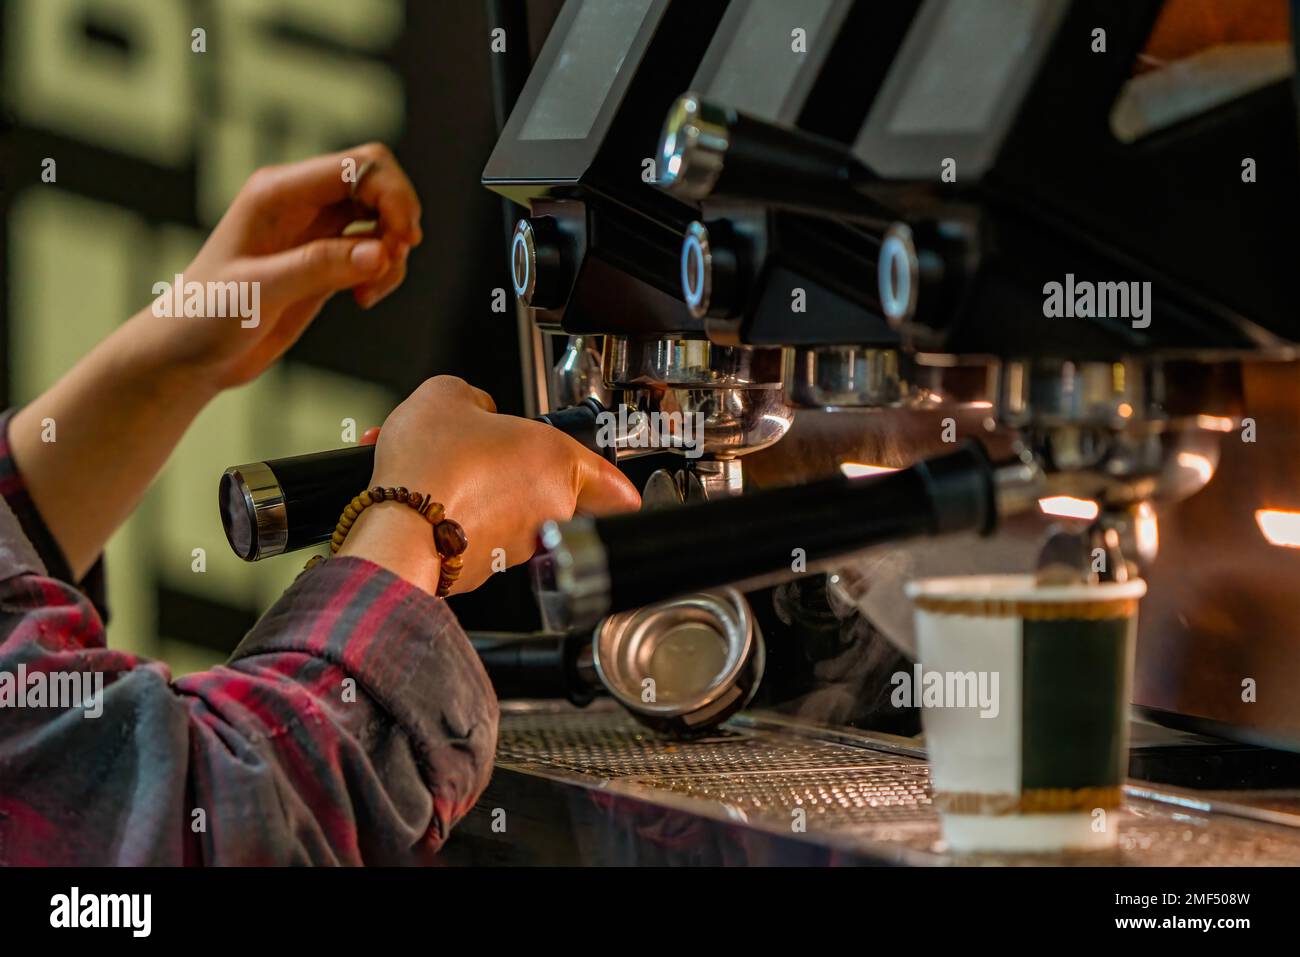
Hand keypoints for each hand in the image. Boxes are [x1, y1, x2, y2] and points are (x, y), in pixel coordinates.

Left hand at [132, 143, 421, 392]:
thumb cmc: (205, 317)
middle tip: (395, 262)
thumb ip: (320, 267)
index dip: (394, 195)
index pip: (358, 166)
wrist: (188, 355)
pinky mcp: (325, 261)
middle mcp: (300, 203)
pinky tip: (363, 298)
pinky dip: (385, 271)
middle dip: (400, 219)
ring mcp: (314, 231)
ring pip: (381, 218)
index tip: (403, 241)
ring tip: (371, 291)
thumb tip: (381, 253)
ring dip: (394, 252)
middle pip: (377, 182)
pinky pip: (375, 250)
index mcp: (278, 193)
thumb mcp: (259, 291)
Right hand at [339, 377, 640, 594]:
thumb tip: (475, 411)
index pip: (613, 482)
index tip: (622, 491)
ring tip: (436, 470)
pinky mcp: (487, 568)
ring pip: (508, 512)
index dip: (618, 485)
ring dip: (478, 492)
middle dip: (514, 471)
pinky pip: (477, 535)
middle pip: (550, 490)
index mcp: (556, 459)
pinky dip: (454, 518)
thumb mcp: (447, 395)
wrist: (398, 526)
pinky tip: (424, 497)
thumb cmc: (432, 465)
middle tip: (481, 453)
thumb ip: (473, 398)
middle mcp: (548, 507)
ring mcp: (520, 543)